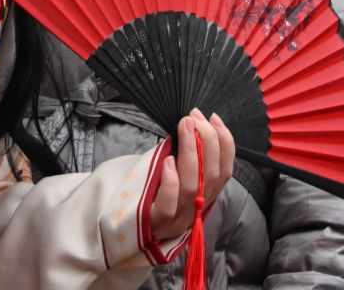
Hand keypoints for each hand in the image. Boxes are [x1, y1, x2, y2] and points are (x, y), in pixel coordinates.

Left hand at [149, 110, 232, 245]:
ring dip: (191, 151)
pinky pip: (168, 206)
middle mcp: (194, 210)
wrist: (118, 225)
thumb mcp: (172, 174)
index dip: (225, 143)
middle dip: (207, 140)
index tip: (213, 118)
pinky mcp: (154, 224)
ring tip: (184, 126)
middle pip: (212, 176)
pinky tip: (167, 161)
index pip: (225, 172)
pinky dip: (171, 182)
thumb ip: (185, 159)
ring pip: (193, 187)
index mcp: (203, 198)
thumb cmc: (147, 193)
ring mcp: (175, 220)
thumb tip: (190, 126)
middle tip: (193, 117)